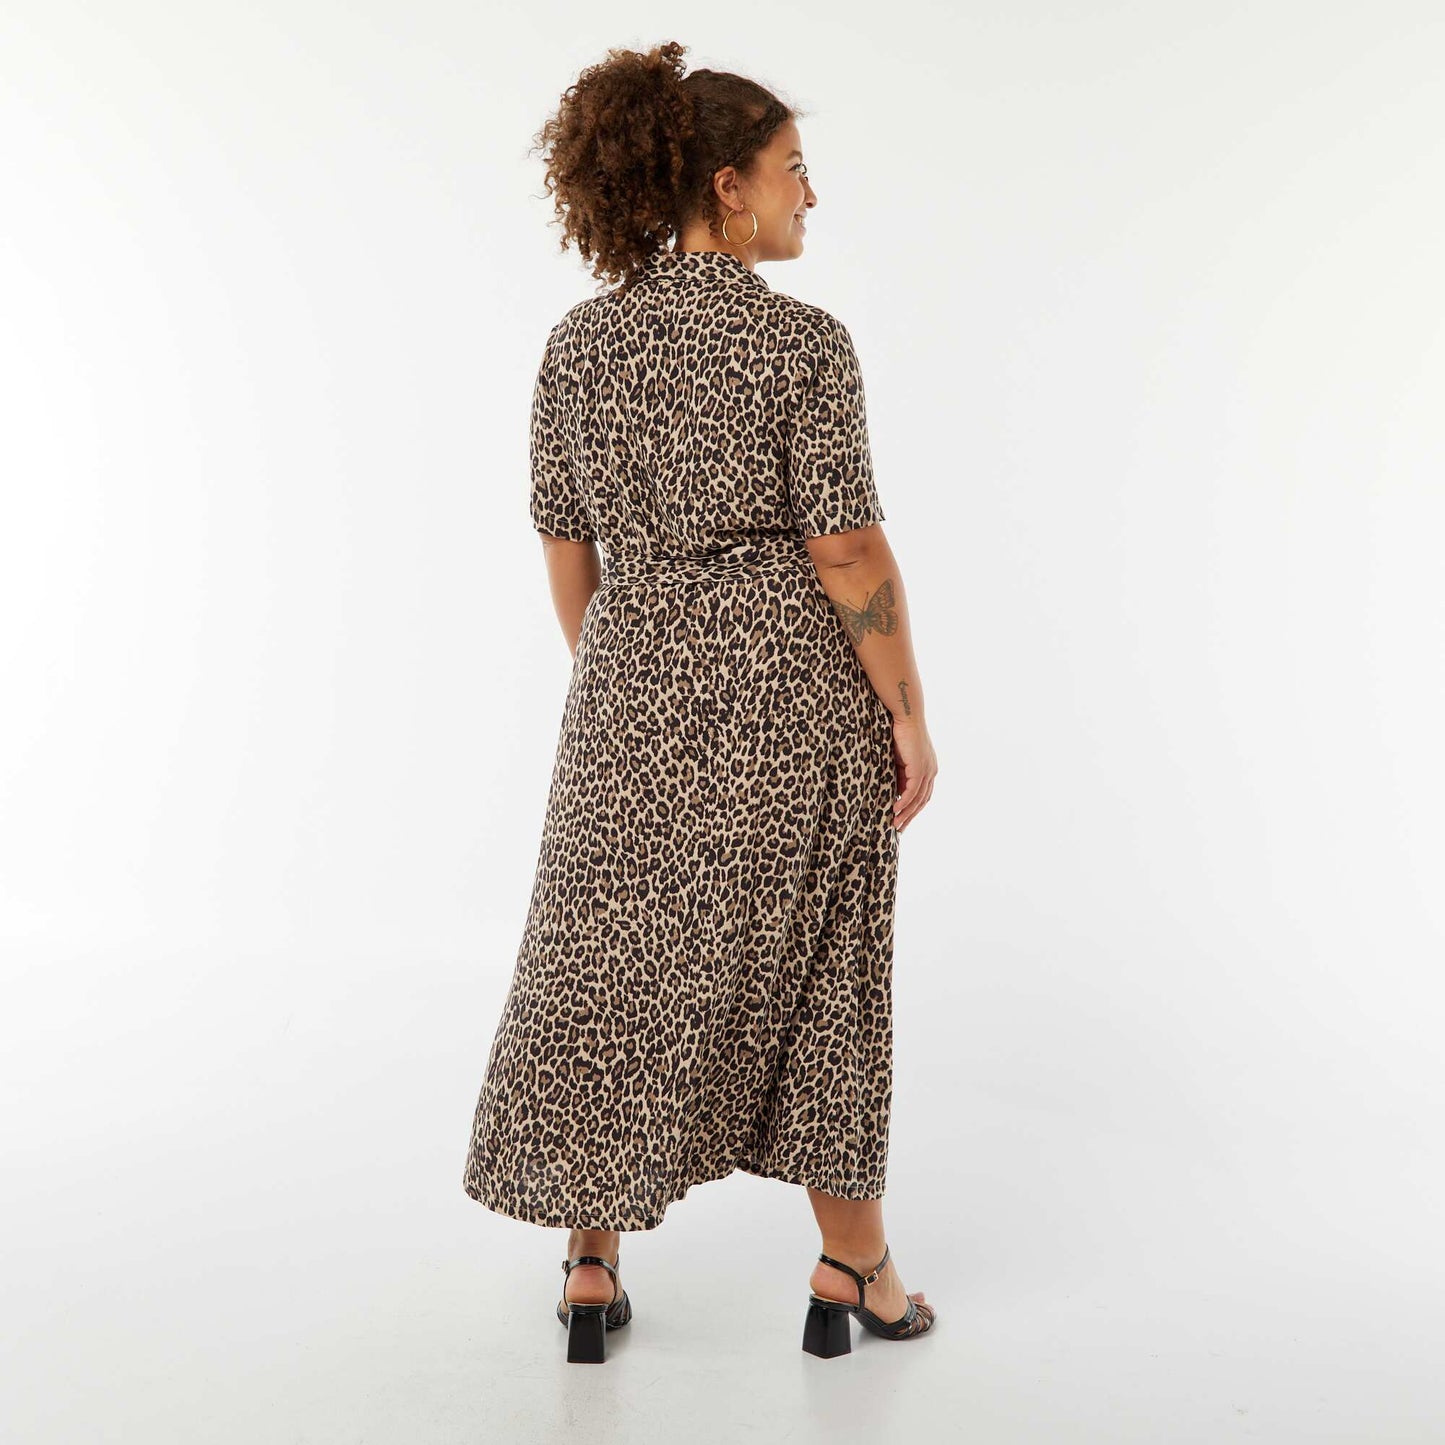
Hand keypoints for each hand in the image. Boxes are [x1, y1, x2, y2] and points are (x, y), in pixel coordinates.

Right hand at [890, 716, 936, 833]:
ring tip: (895, 824)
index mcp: (928, 768)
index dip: (913, 809)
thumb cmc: (900, 733)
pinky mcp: (920, 767)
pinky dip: (904, 802)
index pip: (923, 794)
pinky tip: (895, 810)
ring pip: (917, 798)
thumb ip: (898, 774)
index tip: (903, 819)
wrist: (906, 716)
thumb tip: (892, 790)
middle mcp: (931, 771)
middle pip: (922, 801)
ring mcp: (927, 770)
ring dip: (906, 813)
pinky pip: (912, 790)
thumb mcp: (899, 758)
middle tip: (899, 829)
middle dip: (910, 816)